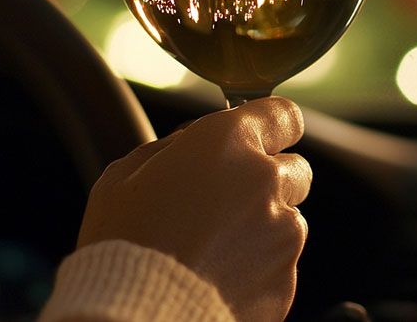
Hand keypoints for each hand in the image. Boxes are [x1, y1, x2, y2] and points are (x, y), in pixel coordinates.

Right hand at [77, 96, 311, 321]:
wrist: (136, 317)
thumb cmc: (122, 244)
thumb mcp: (125, 175)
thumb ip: (172, 147)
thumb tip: (194, 142)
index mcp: (227, 142)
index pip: (283, 114)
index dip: (273, 126)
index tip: (262, 138)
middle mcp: (266, 180)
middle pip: (295, 168)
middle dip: (268, 181)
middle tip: (226, 203)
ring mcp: (283, 233)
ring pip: (290, 219)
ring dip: (264, 226)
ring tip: (215, 250)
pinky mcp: (286, 280)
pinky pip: (282, 264)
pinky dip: (260, 267)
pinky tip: (220, 278)